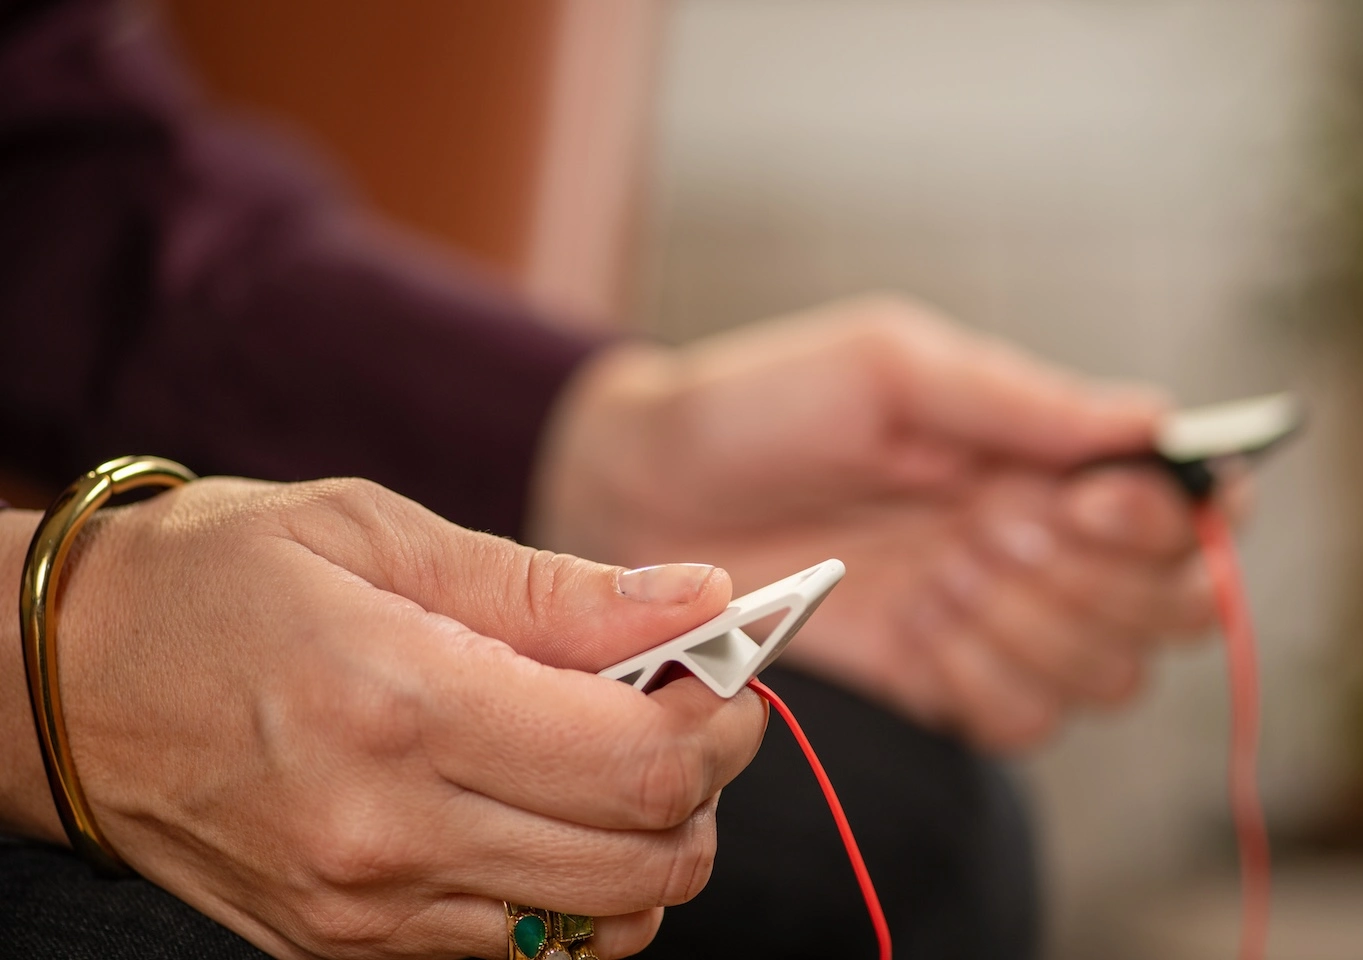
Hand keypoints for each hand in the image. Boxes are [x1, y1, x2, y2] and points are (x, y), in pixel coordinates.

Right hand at [0, 478, 764, 958]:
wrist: (62, 685)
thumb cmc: (218, 581)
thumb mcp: (381, 535)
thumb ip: (551, 588)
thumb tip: (696, 599)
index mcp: (402, 705)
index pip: (638, 761)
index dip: (722, 713)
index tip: (729, 666)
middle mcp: (389, 833)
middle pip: (644, 860)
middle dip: (708, 780)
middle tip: (695, 705)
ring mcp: (369, 911)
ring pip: (599, 925)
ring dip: (656, 844)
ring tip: (624, 757)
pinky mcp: (349, 948)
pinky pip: (522, 951)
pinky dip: (579, 889)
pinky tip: (553, 809)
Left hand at [530, 294, 1234, 749]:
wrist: (648, 496)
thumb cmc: (763, 405)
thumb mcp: (886, 367)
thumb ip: (1018, 400)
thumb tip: (1157, 422)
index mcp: (1043, 452)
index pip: (1187, 506)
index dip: (1162, 519)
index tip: (1076, 501)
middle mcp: (1044, 540)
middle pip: (1174, 608)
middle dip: (1092, 582)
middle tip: (985, 535)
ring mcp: (997, 620)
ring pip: (1111, 677)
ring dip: (1029, 631)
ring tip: (935, 574)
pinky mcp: (943, 685)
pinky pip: (1026, 724)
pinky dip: (984, 684)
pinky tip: (918, 630)